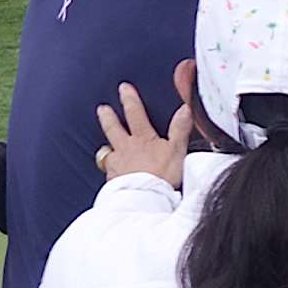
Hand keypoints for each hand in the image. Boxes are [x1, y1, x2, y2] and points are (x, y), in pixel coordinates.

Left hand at [97, 62, 192, 186]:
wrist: (145, 199)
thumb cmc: (161, 176)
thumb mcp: (177, 150)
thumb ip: (179, 129)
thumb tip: (185, 109)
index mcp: (142, 139)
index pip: (134, 114)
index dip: (129, 100)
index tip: (124, 88)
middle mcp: (125, 149)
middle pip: (113, 129)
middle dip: (108, 117)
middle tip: (102, 109)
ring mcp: (116, 166)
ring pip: (107, 153)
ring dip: (105, 149)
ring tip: (103, 148)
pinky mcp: (112, 182)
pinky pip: (108, 174)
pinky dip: (110, 173)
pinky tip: (112, 176)